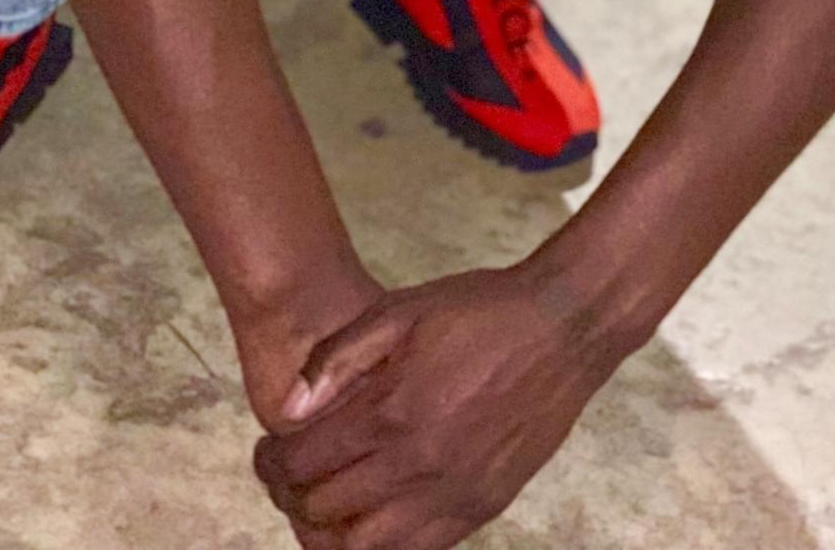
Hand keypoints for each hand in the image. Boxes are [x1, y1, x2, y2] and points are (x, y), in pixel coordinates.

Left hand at [250, 258, 621, 548]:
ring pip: (369, 548)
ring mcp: (456, 491)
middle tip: (289, 478)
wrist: (564, 325)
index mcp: (393, 409)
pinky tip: (375, 518)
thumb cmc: (480, 309)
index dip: (273, 464)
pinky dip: (385, 546)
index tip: (269, 453)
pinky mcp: (485, 505)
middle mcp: (421, 462)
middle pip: (327, 512)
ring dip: (334, 534)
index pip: (305, 463)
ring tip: (326, 505)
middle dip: (293, 498)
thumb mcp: (402, 308)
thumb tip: (287, 409)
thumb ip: (337, 358)